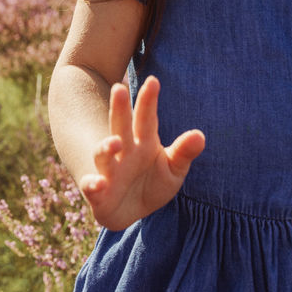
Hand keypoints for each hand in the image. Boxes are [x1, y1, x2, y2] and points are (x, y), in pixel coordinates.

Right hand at [79, 76, 205, 230]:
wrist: (131, 211)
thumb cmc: (153, 183)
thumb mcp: (174, 169)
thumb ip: (184, 152)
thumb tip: (200, 135)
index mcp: (144, 142)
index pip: (147, 118)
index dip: (148, 100)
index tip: (153, 81)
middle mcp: (123, 151)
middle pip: (121, 126)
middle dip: (119, 108)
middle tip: (119, 88)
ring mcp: (109, 170)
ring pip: (103, 154)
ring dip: (106, 147)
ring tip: (116, 142)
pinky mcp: (98, 193)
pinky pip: (91, 186)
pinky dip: (92, 184)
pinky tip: (98, 184)